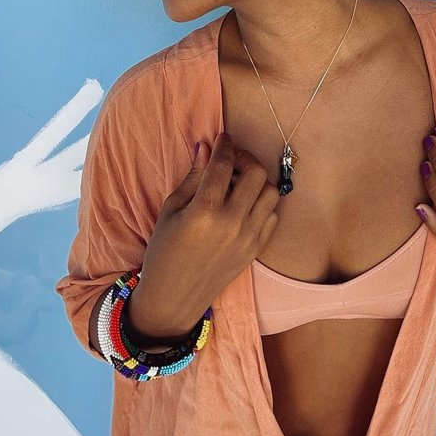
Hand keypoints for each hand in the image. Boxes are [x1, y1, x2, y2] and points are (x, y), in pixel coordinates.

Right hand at [134, 133, 281, 333]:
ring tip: (239, 181)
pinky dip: (262, 203)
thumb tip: (205, 147)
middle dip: (245, 158)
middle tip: (232, 159)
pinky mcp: (256, 249)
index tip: (222, 138)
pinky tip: (244, 203)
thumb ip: (192, 177)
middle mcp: (231, 222)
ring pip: (270, 192)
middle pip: (255, 173)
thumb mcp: (170, 210)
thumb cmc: (164, 252)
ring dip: (257, 180)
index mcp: (204, 211)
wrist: (174, 297)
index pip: (223, 164)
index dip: (224, 146)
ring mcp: (248, 237)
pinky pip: (272, 215)